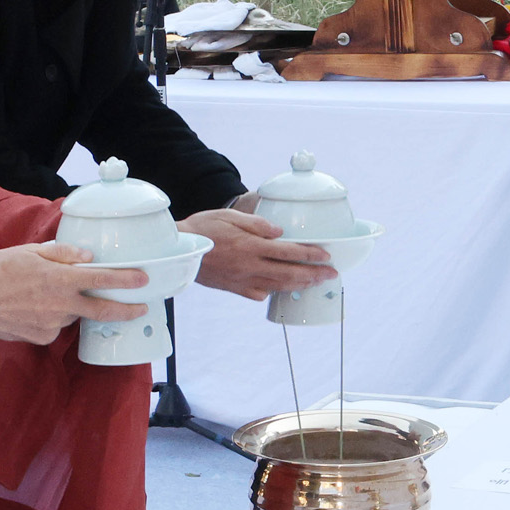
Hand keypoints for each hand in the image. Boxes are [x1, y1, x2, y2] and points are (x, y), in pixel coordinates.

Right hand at [0, 242, 146, 344]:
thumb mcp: (31, 251)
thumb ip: (63, 253)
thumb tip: (88, 256)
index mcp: (61, 279)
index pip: (103, 279)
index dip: (127, 280)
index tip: (143, 280)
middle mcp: (61, 304)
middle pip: (103, 311)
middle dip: (127, 310)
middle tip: (141, 308)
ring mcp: (53, 324)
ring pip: (73, 315)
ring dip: (71, 306)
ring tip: (46, 294)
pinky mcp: (43, 337)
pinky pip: (55, 326)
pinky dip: (52, 317)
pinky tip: (34, 308)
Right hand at [181, 207, 334, 300]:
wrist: (179, 249)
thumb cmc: (203, 228)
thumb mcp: (230, 216)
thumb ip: (257, 224)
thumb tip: (279, 233)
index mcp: (251, 246)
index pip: (289, 252)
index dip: (311, 255)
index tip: (326, 256)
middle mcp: (249, 266)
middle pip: (289, 273)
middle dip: (313, 275)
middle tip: (330, 275)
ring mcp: (242, 280)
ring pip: (278, 286)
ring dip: (299, 285)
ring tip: (314, 283)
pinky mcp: (234, 288)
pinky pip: (258, 293)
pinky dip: (273, 292)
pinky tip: (281, 289)